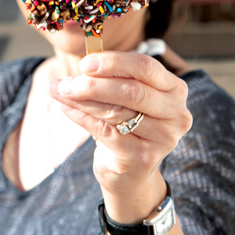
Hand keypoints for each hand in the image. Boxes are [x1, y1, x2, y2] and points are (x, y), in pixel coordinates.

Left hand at [49, 52, 191, 198]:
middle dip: (94, 84)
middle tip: (66, 82)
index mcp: (175, 89)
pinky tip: (66, 108)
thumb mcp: (124, 96)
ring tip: (59, 91)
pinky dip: (82, 117)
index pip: (146, 67)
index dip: (114, 63)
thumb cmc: (127, 124)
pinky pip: (106, 132)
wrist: (131, 171)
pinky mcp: (143, 158)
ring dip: (82, 100)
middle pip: (131, 91)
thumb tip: (81, 65)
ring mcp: (163, 138)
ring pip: (116, 112)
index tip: (85, 63)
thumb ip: (110, 78)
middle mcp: (175, 113)